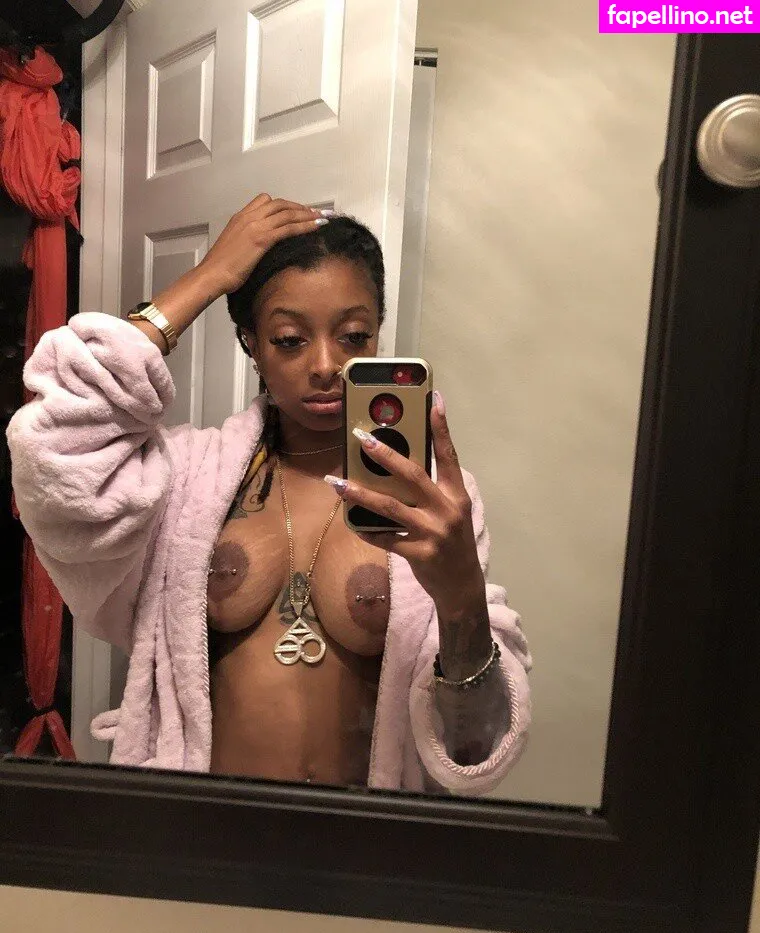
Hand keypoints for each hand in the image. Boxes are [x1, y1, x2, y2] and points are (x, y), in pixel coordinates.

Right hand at [197, 193, 328, 296]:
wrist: (212, 274)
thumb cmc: (221, 267)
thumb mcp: (235, 247)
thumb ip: (248, 240)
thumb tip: (261, 246)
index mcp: (240, 217)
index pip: (265, 201)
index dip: (285, 204)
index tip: (297, 210)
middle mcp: (249, 217)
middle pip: (280, 204)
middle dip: (300, 207)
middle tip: (315, 212)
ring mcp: (255, 226)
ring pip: (287, 213)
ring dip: (307, 214)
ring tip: (321, 218)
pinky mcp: (262, 239)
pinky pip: (288, 228)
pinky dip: (304, 226)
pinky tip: (315, 228)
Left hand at [326, 391, 484, 613]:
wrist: (462, 586)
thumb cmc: (451, 542)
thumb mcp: (450, 511)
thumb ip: (430, 490)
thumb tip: (395, 464)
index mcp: (456, 494)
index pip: (448, 454)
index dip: (440, 427)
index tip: (432, 399)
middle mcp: (447, 510)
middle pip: (412, 476)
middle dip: (385, 454)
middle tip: (362, 438)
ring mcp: (433, 533)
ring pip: (391, 507)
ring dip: (360, 493)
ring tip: (337, 482)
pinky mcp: (419, 555)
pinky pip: (386, 539)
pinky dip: (367, 530)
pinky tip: (350, 522)